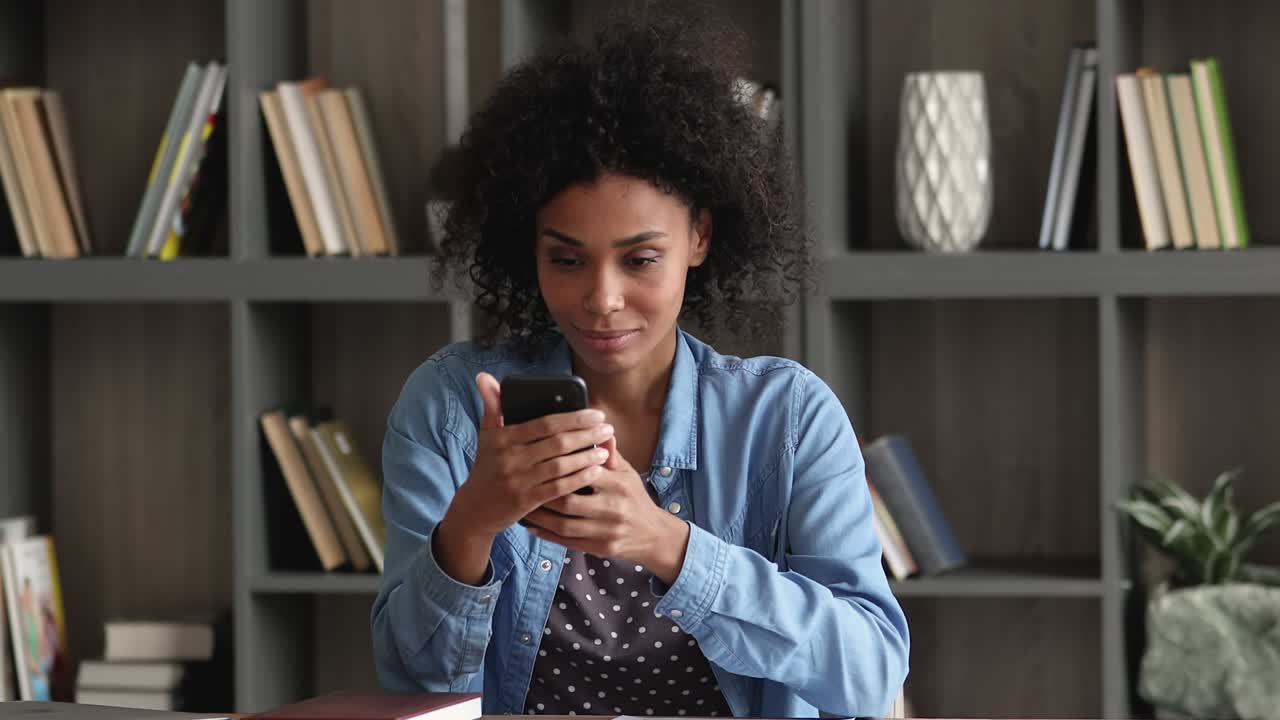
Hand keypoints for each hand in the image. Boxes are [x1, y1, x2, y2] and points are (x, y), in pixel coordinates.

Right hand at [435, 372, 613, 583]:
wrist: (475, 508)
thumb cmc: (486, 466)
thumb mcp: (486, 435)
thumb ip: (492, 405)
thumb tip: (483, 376)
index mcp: (504, 438)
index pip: (546, 423)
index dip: (574, 418)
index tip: (597, 414)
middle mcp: (512, 458)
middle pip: (558, 443)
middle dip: (587, 435)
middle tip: (609, 429)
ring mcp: (520, 480)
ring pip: (561, 466)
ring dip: (587, 457)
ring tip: (606, 450)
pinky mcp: (527, 501)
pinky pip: (559, 488)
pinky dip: (579, 479)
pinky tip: (595, 472)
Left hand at [523, 436, 690, 584]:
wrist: (654, 535)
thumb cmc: (635, 498)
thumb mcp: (627, 473)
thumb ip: (610, 454)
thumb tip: (599, 429)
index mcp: (618, 484)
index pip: (585, 472)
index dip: (561, 467)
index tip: (539, 459)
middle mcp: (613, 508)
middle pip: (570, 501)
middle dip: (544, 494)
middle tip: (524, 485)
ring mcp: (606, 531)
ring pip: (565, 525)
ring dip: (540, 516)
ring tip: (523, 505)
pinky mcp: (600, 549)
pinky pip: (568, 542)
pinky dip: (547, 535)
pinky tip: (532, 527)